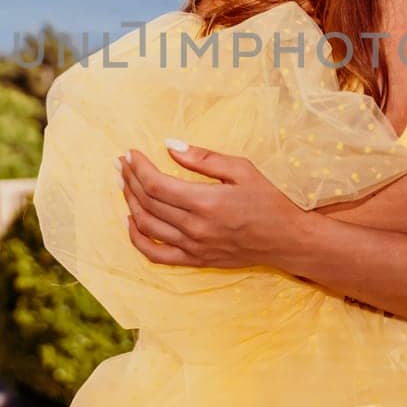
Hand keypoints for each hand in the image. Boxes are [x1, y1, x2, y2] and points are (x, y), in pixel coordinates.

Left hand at [117, 141, 306, 270]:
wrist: (286, 240)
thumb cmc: (268, 201)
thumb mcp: (242, 169)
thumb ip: (203, 158)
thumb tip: (169, 145)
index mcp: (206, 202)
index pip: (156, 184)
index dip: (138, 167)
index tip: (130, 153)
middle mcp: (196, 228)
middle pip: (147, 203)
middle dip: (129, 180)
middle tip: (120, 164)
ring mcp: (193, 248)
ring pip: (146, 226)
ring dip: (129, 203)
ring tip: (123, 184)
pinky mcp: (195, 261)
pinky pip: (155, 255)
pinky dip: (137, 239)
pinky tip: (130, 221)